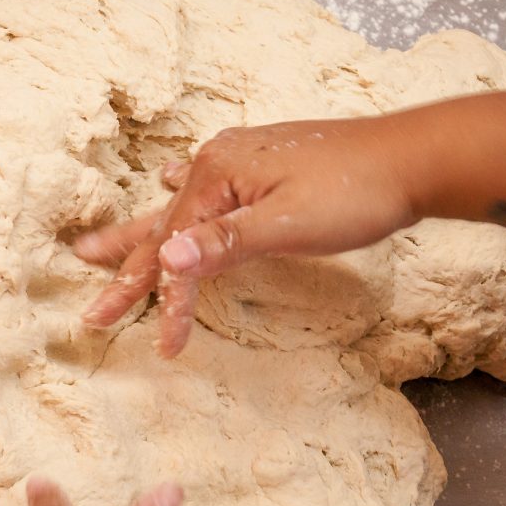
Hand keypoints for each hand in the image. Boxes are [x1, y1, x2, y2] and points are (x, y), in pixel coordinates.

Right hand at [76, 117, 417, 357]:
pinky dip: (182, 195)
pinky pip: (206, 185)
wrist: (413, 156)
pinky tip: (168, 178)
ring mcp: (241, 161)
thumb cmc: (355, 191)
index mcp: (216, 177)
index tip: (166, 349)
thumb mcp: (288, 224)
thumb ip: (224, 243)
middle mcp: (218, 164)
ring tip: (97, 246)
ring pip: (178, 210)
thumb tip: (166, 258)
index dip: (169, 304)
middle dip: (126, 274)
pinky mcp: (263, 165)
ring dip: (140, 234)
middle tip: (92, 311)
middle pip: (162, 230)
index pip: (178, 253)